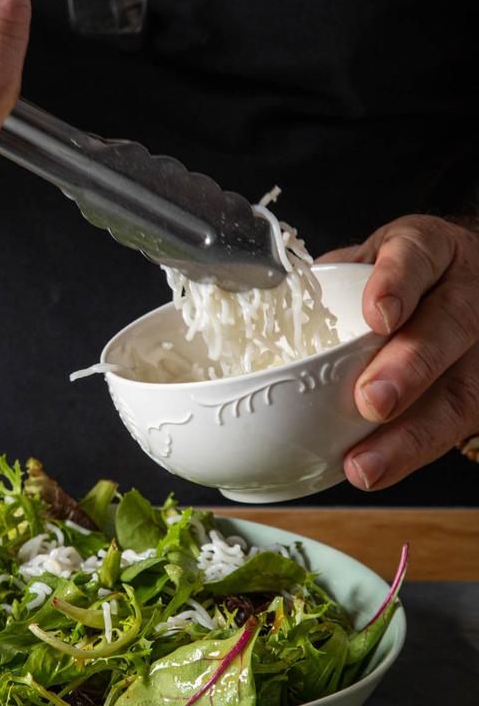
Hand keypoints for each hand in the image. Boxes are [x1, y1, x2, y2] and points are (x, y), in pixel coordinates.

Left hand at [318, 215, 478, 489]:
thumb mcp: (367, 257)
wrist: (458, 276)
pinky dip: (413, 452)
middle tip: (370, 401)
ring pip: (463, 389)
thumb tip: (260, 310)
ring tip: (365, 464)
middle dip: (408, 369)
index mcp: (429, 248)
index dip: (398, 284)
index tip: (377, 314)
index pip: (417, 257)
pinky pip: (459, 424)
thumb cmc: (398, 272)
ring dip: (411, 434)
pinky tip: (378, 470)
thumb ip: (329, 282)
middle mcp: (466, 292)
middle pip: (448, 327)